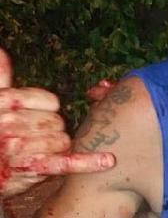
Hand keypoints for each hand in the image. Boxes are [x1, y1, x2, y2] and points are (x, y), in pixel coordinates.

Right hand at [0, 48, 115, 197]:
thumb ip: (1, 75)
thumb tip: (2, 49)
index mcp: (7, 103)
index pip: (52, 101)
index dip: (48, 109)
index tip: (35, 116)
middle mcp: (12, 124)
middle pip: (58, 121)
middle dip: (51, 130)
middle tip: (33, 138)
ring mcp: (22, 148)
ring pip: (63, 140)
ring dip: (56, 147)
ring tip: (36, 152)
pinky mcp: (33, 168)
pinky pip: (65, 162)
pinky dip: (88, 163)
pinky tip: (107, 160)